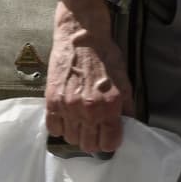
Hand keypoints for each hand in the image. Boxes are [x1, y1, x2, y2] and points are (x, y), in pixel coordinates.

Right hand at [45, 0, 133, 154]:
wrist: (81, 35)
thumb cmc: (105, 55)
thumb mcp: (124, 79)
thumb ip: (126, 105)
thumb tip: (128, 124)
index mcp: (110, 105)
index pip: (109, 143)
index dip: (111, 141)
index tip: (110, 134)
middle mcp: (89, 110)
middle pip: (89, 145)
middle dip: (94, 139)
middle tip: (95, 128)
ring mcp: (69, 107)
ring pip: (71, 139)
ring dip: (77, 133)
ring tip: (81, 120)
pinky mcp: (52, 101)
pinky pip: (54, 128)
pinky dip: (61, 126)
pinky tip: (67, 116)